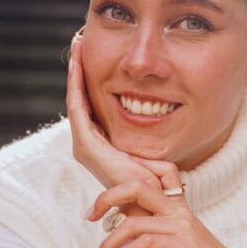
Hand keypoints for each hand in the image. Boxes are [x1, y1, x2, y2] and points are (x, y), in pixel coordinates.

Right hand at [67, 34, 176, 218]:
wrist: (151, 203)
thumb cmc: (157, 186)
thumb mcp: (156, 158)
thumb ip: (157, 146)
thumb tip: (170, 137)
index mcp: (101, 145)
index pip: (91, 105)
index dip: (90, 81)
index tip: (92, 56)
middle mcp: (88, 145)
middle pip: (80, 99)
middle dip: (79, 71)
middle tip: (79, 44)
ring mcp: (84, 145)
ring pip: (76, 100)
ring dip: (76, 73)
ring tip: (77, 47)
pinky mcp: (86, 145)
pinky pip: (78, 107)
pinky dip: (76, 85)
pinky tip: (78, 64)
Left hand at [86, 178, 246, 247]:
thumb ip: (154, 236)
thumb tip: (124, 238)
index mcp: (177, 207)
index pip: (154, 175)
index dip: (126, 178)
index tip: (101, 203)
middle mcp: (179, 210)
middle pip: (136, 186)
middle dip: (106, 197)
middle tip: (88, 216)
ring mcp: (181, 225)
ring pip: (133, 222)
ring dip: (107, 245)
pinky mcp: (183, 244)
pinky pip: (143, 243)